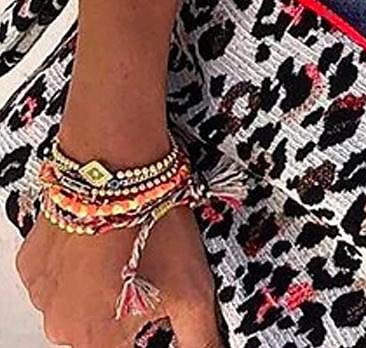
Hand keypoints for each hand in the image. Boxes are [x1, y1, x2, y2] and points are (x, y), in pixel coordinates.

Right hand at [15, 202, 222, 346]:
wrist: (118, 167)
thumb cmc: (151, 224)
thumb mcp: (193, 290)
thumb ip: (199, 339)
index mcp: (96, 341)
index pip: (126, 346)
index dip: (146, 318)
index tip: (154, 293)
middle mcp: (61, 326)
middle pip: (101, 326)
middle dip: (123, 302)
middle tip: (144, 264)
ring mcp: (43, 293)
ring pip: (78, 299)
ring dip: (99, 281)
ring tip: (124, 246)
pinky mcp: (33, 261)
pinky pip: (58, 273)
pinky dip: (77, 260)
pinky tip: (101, 238)